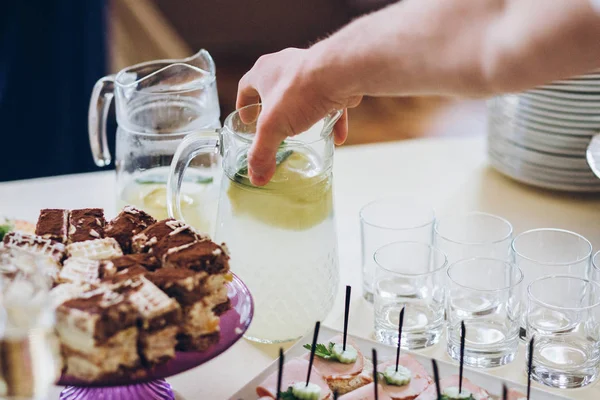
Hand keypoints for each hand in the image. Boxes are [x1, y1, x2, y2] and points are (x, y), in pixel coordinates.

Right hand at [236, 47, 361, 185]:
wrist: (340, 72)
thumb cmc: (300, 91)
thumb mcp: (272, 127)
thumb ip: (262, 153)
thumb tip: (256, 177)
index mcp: (264, 71)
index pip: (246, 86)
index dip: (244, 104)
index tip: (247, 120)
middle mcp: (287, 66)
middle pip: (274, 88)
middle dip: (274, 108)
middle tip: (274, 126)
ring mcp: (312, 70)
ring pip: (303, 93)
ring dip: (302, 112)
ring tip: (304, 133)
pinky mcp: (334, 79)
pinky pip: (331, 101)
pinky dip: (332, 119)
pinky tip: (336, 138)